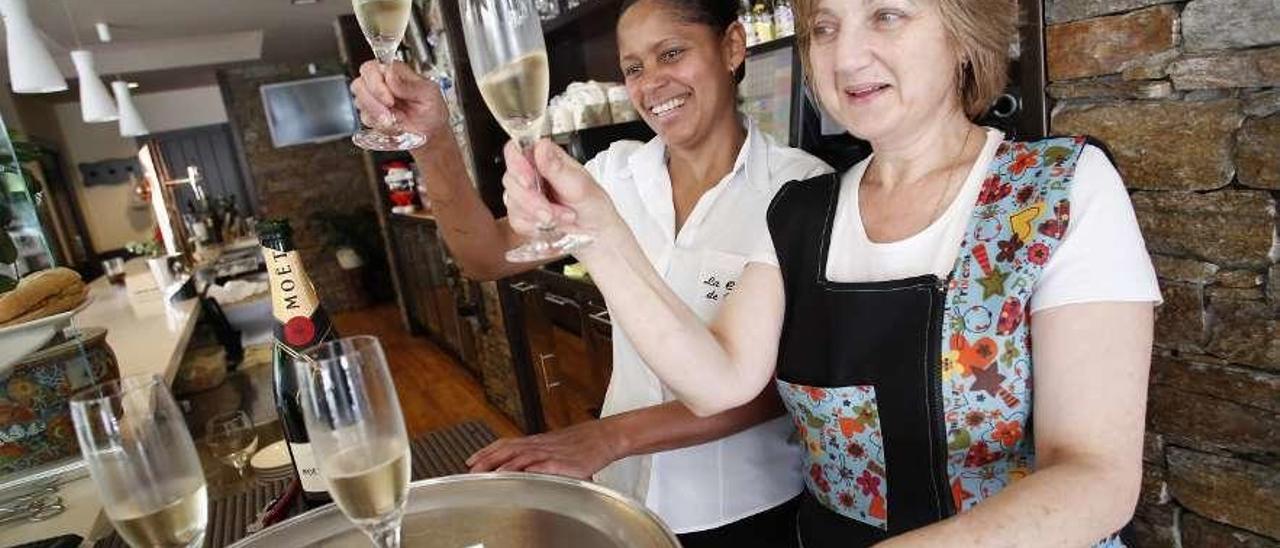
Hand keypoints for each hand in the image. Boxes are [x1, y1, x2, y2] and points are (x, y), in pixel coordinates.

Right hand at [349, 60, 447, 140]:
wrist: (432, 133)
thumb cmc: (432, 110)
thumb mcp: (429, 95)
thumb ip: (410, 84)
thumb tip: (391, 74)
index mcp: (395, 71)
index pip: (371, 68)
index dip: (376, 84)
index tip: (390, 100)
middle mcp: (381, 82)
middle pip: (359, 84)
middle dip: (373, 103)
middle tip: (389, 114)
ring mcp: (374, 99)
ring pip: (359, 102)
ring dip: (377, 115)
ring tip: (395, 122)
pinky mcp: (372, 114)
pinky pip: (365, 119)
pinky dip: (380, 126)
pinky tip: (394, 126)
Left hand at [465, 420, 622, 478]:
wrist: (605, 436)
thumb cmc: (582, 443)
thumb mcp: (555, 445)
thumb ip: (537, 454)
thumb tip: (521, 464)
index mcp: (537, 441)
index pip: (506, 443)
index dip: (487, 451)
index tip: (470, 459)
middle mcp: (540, 445)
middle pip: (509, 449)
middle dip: (488, 459)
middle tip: (471, 469)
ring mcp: (552, 453)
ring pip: (523, 456)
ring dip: (504, 465)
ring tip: (489, 474)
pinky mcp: (565, 463)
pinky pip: (544, 466)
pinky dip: (531, 470)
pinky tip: (520, 475)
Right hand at [501, 140, 626, 254]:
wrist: (597, 233)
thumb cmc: (593, 205)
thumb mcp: (581, 185)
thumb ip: (558, 168)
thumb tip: (541, 148)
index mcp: (546, 157)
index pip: (516, 150)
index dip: (517, 165)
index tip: (529, 182)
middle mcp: (532, 173)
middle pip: (511, 179)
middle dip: (532, 200)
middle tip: (553, 210)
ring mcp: (524, 193)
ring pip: (513, 201)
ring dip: (538, 215)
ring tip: (563, 216)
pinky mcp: (522, 214)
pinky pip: (517, 220)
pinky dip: (535, 226)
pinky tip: (552, 224)